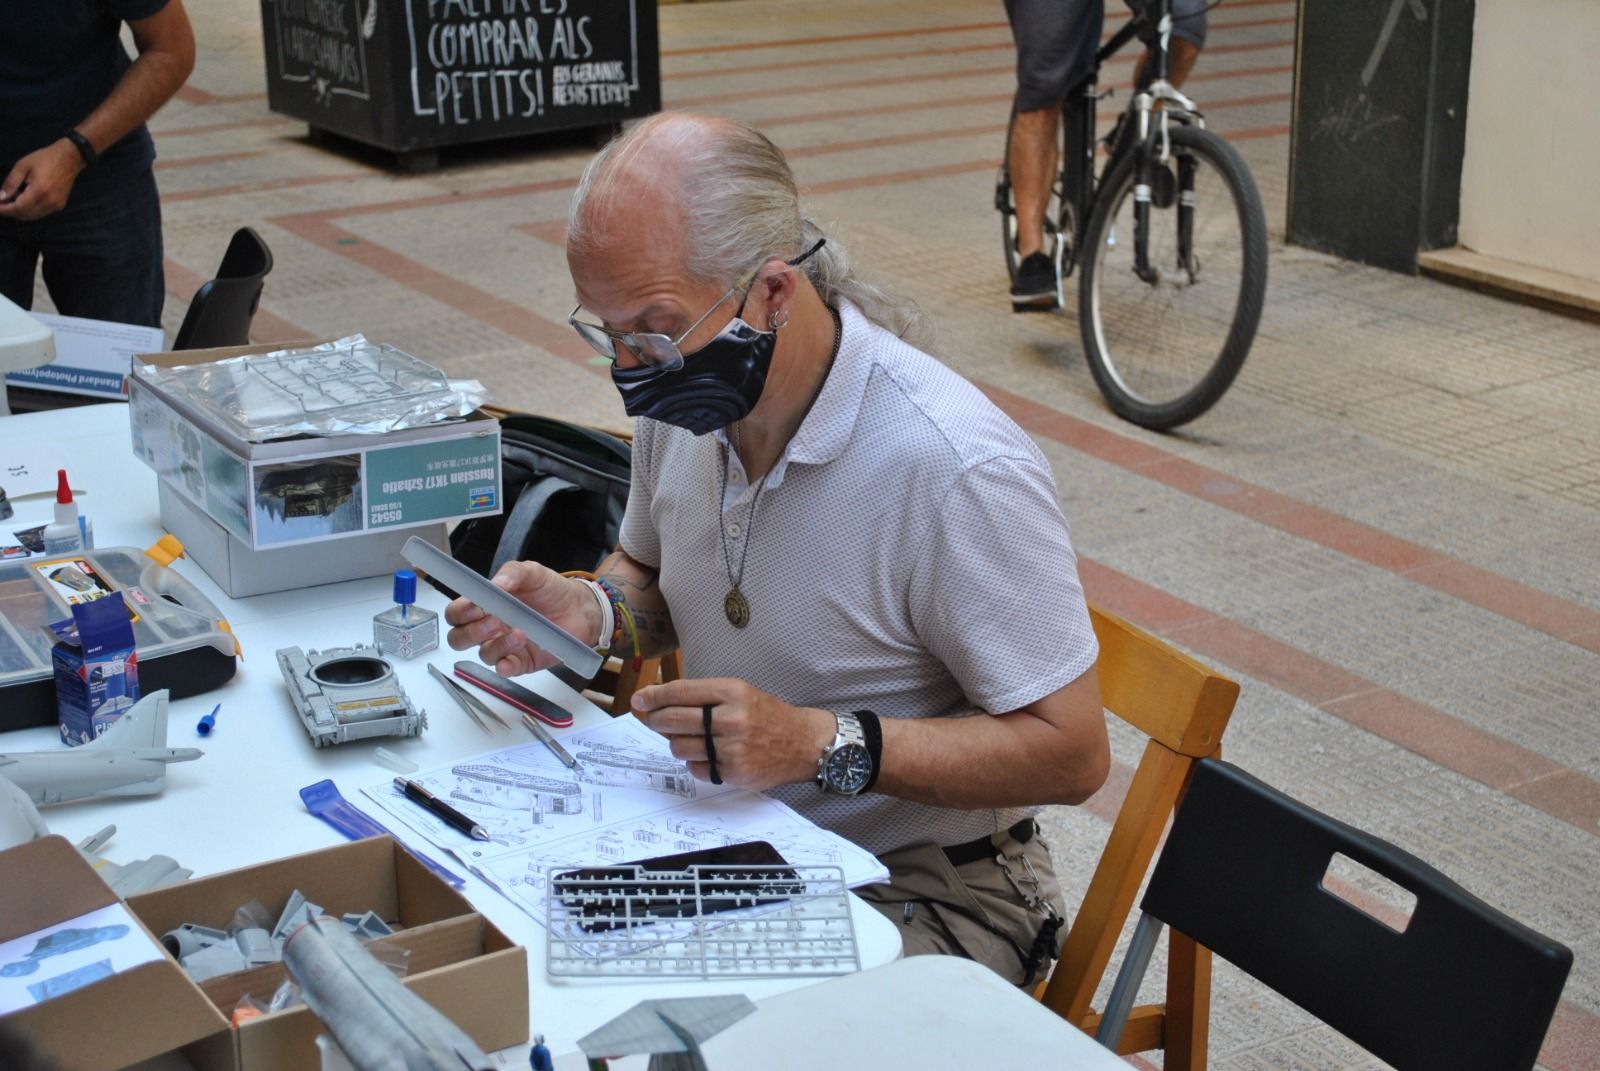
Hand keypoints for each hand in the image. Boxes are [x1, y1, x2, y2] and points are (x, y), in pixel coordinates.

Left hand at [0, 141, 84, 220]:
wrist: (69, 158)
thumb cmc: (45, 158)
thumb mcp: (23, 166)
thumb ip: (11, 182)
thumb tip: (0, 197)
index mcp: (40, 190)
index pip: (19, 208)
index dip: (5, 210)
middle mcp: (49, 201)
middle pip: (26, 215)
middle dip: (11, 212)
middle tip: (1, 204)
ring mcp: (56, 205)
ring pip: (33, 217)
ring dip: (20, 212)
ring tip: (12, 200)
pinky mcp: (59, 206)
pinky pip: (41, 213)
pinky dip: (30, 210)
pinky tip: (25, 199)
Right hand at [443, 561, 599, 677]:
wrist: (580, 608)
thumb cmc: (551, 590)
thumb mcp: (532, 573)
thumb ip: (513, 573)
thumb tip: (496, 583)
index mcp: (485, 605)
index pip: (457, 613)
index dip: (460, 612)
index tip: (476, 606)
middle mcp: (490, 628)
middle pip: (460, 638)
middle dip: (471, 632)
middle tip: (494, 621)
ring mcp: (504, 646)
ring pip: (483, 654)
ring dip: (497, 645)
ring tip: (520, 633)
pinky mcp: (521, 662)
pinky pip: (504, 669)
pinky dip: (505, 666)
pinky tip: (513, 657)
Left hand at [632, 678, 834, 790]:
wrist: (803, 743)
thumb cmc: (766, 715)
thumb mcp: (739, 693)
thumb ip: (701, 695)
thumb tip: (656, 702)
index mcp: (732, 692)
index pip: (681, 692)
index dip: (654, 696)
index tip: (639, 700)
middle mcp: (732, 718)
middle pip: (674, 720)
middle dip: (656, 721)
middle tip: (653, 721)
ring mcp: (733, 748)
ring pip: (679, 747)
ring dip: (676, 744)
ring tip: (690, 740)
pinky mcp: (734, 772)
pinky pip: (696, 768)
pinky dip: (695, 763)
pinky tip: (709, 755)